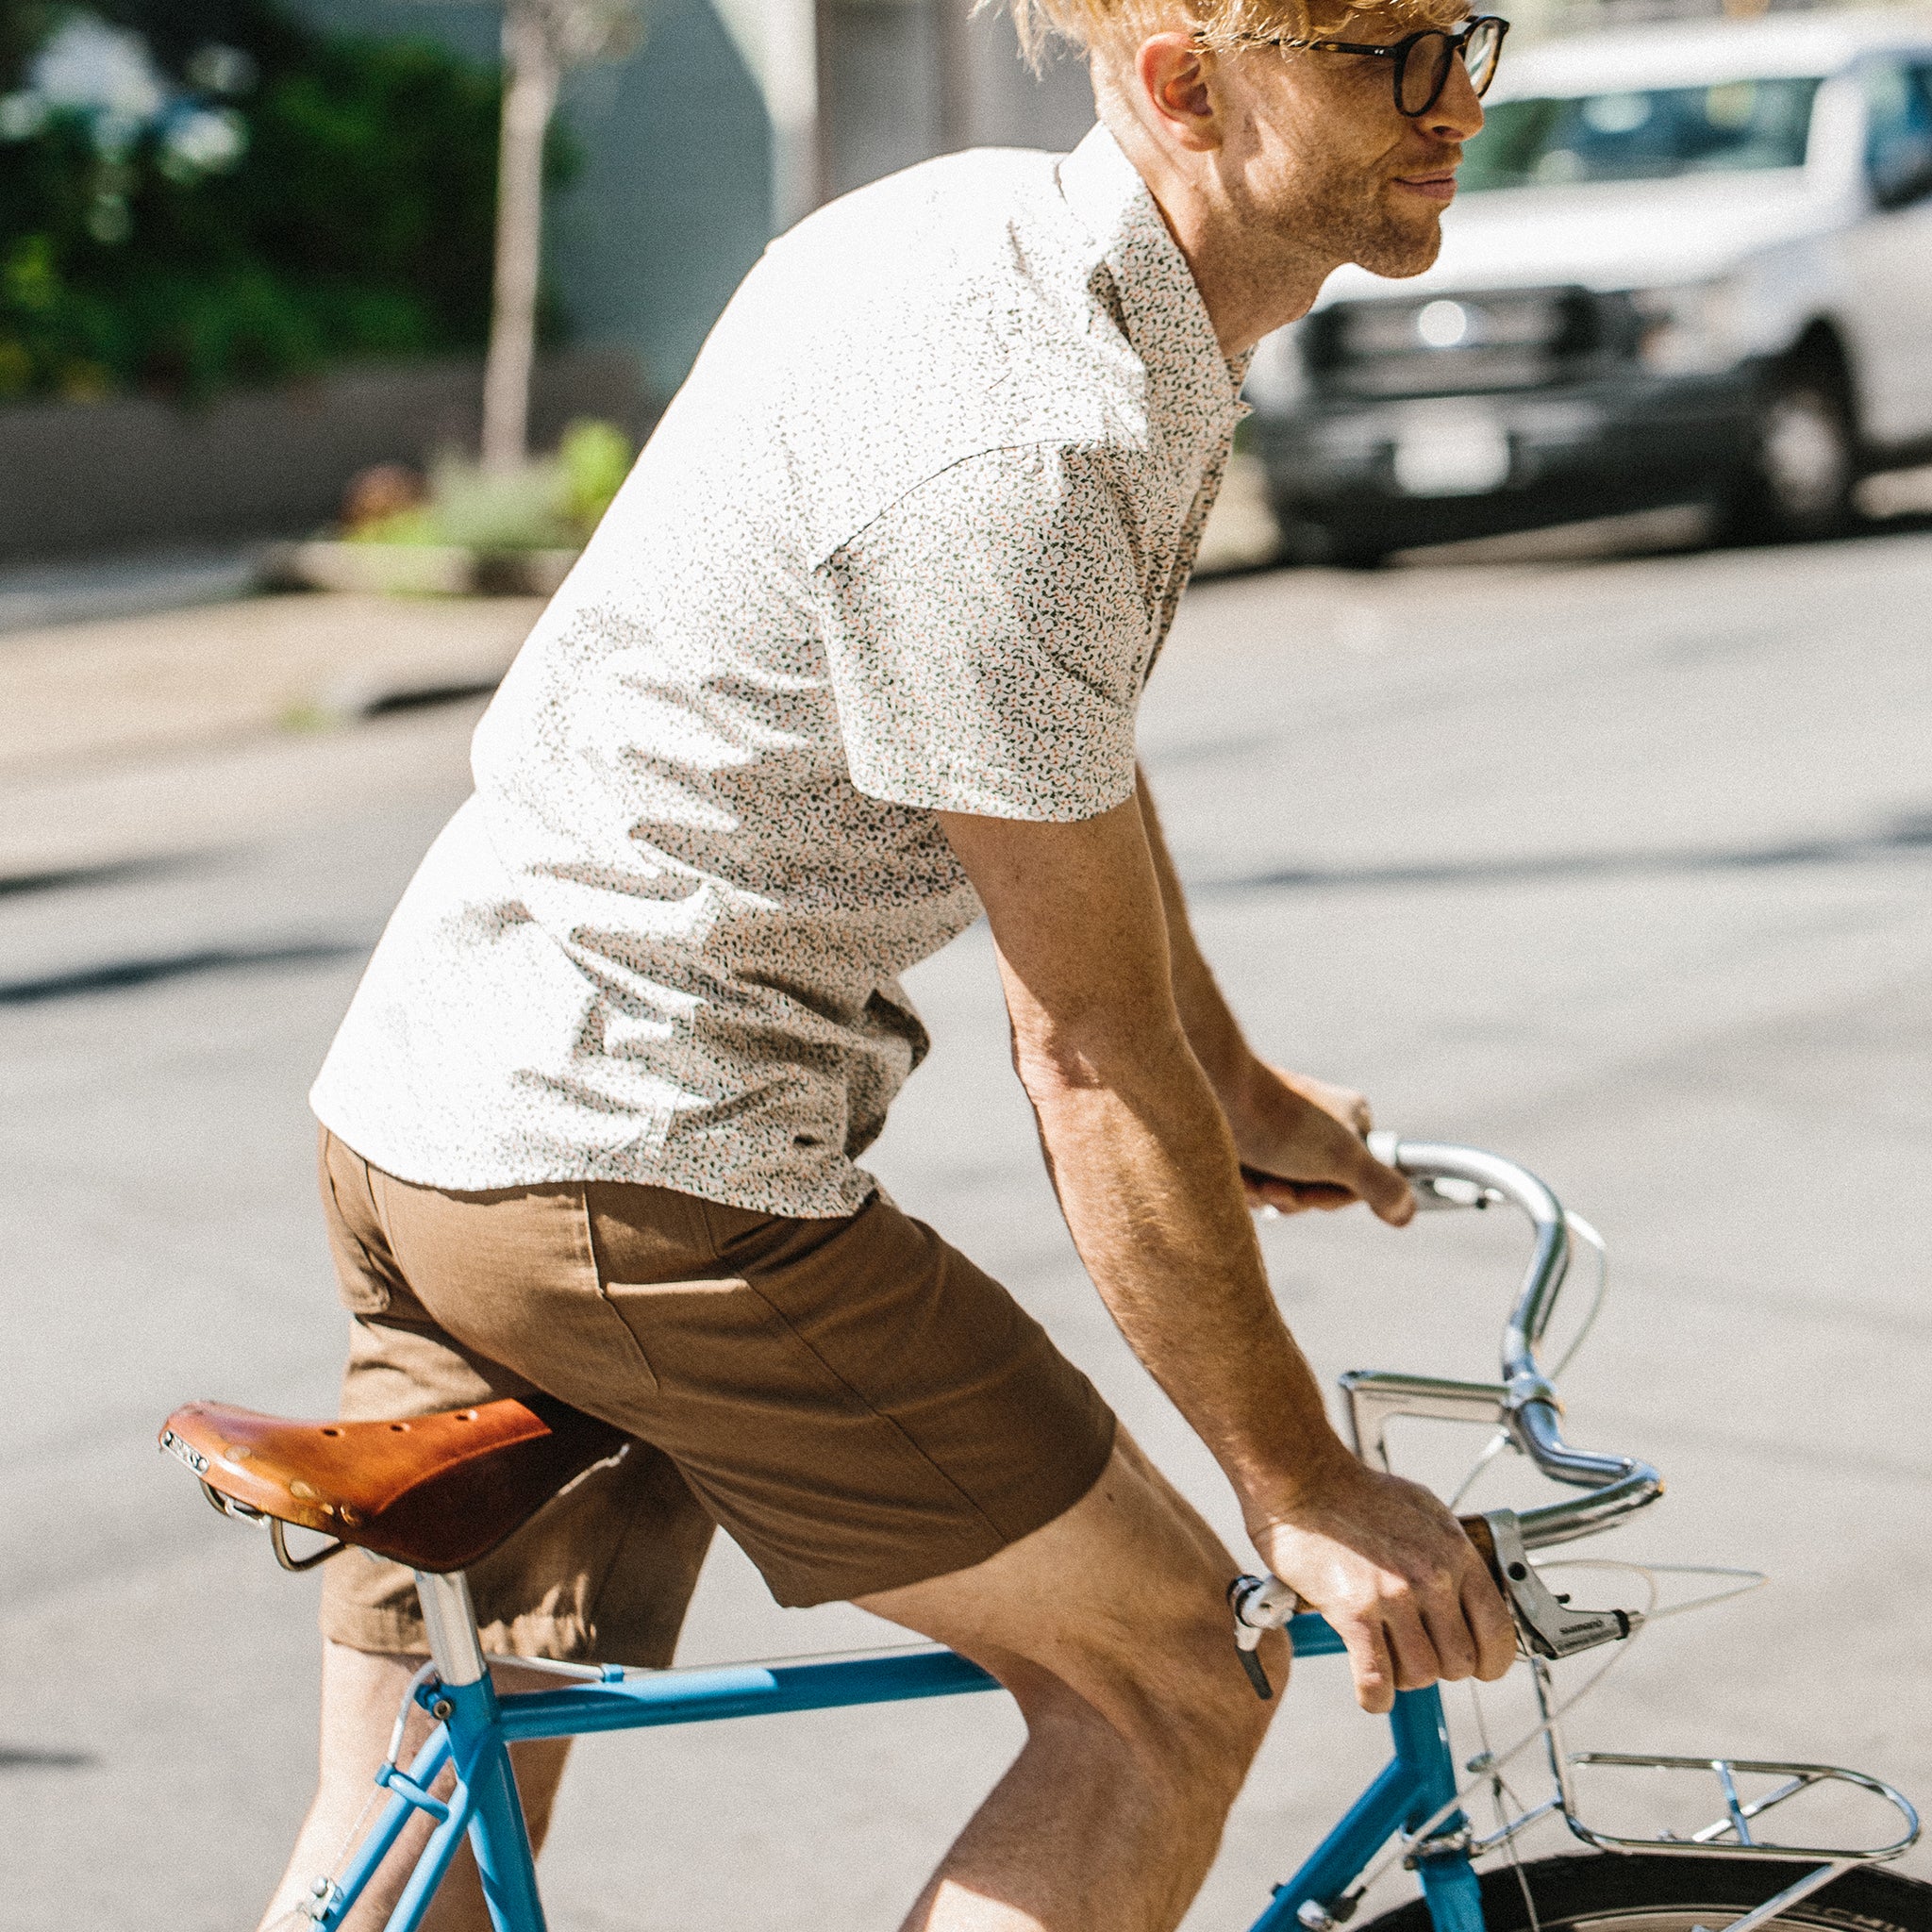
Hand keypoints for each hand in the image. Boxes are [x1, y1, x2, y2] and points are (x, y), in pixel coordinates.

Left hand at [1226, 1060, 1413, 1225]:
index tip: (1310, 1189)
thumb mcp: (1342, 1158)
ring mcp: (1282, 1129)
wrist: (1207, 1093)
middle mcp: (1321, 1119)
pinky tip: (1234, 1173)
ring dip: (1266, 1193)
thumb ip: (1380, 1186)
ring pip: (1283, 1187)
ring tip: (1251, 1178)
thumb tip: (1407, 1213)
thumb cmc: (1278, 1125)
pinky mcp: (1249, 1137)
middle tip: (1274, 1185)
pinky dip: (1245, 1184)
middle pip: (1318, 1187)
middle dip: (1294, 1196)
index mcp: (1352, 1116)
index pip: (1358, 1183)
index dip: (1332, 1198)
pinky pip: (1255, 1177)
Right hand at [1250, 1459, 1516, 1712]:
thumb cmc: (1355, 1491)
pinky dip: (1375, 1696)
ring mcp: (1394, 1594)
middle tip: (1415, 1651)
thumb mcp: (1423, 1509)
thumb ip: (1449, 1552)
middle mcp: (1432, 1576)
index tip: (1478, 1666)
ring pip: (1421, 1675)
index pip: (1498, 1630)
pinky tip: (1370, 1689)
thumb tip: (1469, 1591)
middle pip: (1459, 1662)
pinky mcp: (1354, 1610)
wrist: (1300, 1476)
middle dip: (1439, 1666)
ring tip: (1386, 1655)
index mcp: (1455, 1551)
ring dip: (1404, 1676)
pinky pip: (1377, 1680)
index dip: (1491, 1660)